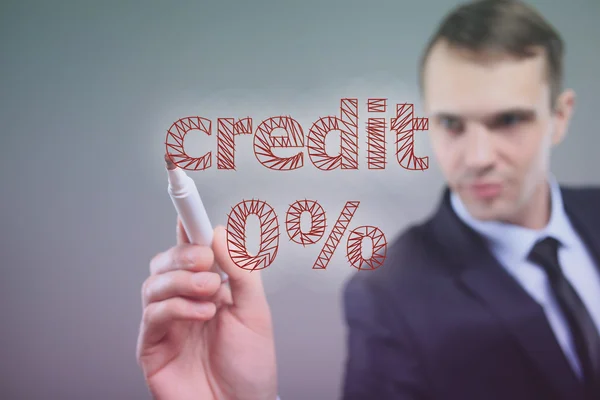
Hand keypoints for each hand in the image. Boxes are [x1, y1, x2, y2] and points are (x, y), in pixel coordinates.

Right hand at [136, 218, 277, 399]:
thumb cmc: (250, 364)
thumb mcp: (255, 310)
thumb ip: (240, 270)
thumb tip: (218, 232)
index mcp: (207, 288)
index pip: (191, 249)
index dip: (186, 224)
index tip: (185, 200)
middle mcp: (183, 301)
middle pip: (165, 261)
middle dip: (182, 254)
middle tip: (205, 260)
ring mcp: (166, 323)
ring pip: (154, 283)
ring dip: (181, 279)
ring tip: (210, 291)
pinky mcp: (152, 346)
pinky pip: (153, 315)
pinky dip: (177, 307)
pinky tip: (202, 313)